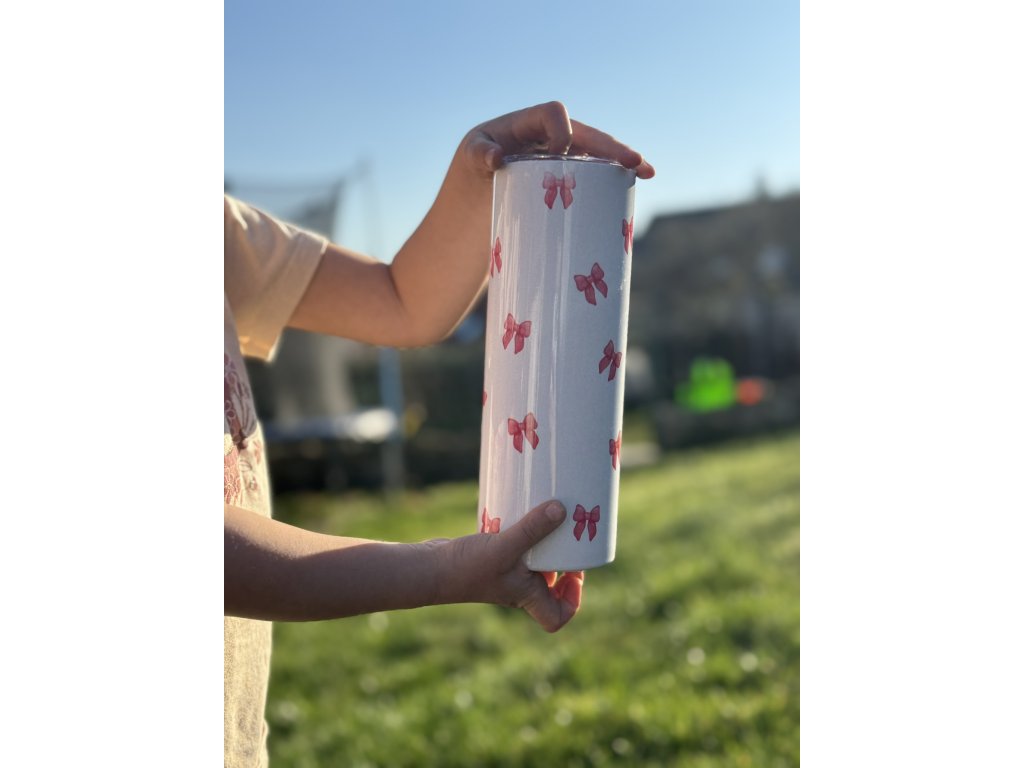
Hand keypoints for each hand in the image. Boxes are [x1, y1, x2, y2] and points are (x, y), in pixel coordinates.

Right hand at [435, 500, 585, 632]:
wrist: (429, 568)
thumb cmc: (467, 568)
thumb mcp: (505, 547)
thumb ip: (532, 529)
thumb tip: (561, 510)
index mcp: (526, 596)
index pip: (556, 616)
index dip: (572, 601)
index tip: (574, 574)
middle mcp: (519, 588)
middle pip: (552, 585)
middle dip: (564, 562)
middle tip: (570, 535)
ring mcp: (505, 573)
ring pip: (535, 563)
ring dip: (546, 544)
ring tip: (552, 518)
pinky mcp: (493, 557)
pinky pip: (518, 548)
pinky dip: (524, 533)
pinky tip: (524, 511)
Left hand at [461, 101, 655, 178]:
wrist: (476, 193)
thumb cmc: (472, 172)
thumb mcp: (470, 159)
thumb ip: (478, 154)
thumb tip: (495, 158)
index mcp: (528, 123)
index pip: (554, 114)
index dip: (562, 130)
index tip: (560, 155)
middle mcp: (551, 136)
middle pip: (587, 134)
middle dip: (610, 146)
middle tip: (633, 162)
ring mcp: (562, 158)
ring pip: (598, 154)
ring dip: (622, 161)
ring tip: (644, 172)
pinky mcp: (568, 180)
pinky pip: (595, 175)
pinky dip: (614, 181)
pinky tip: (634, 189)